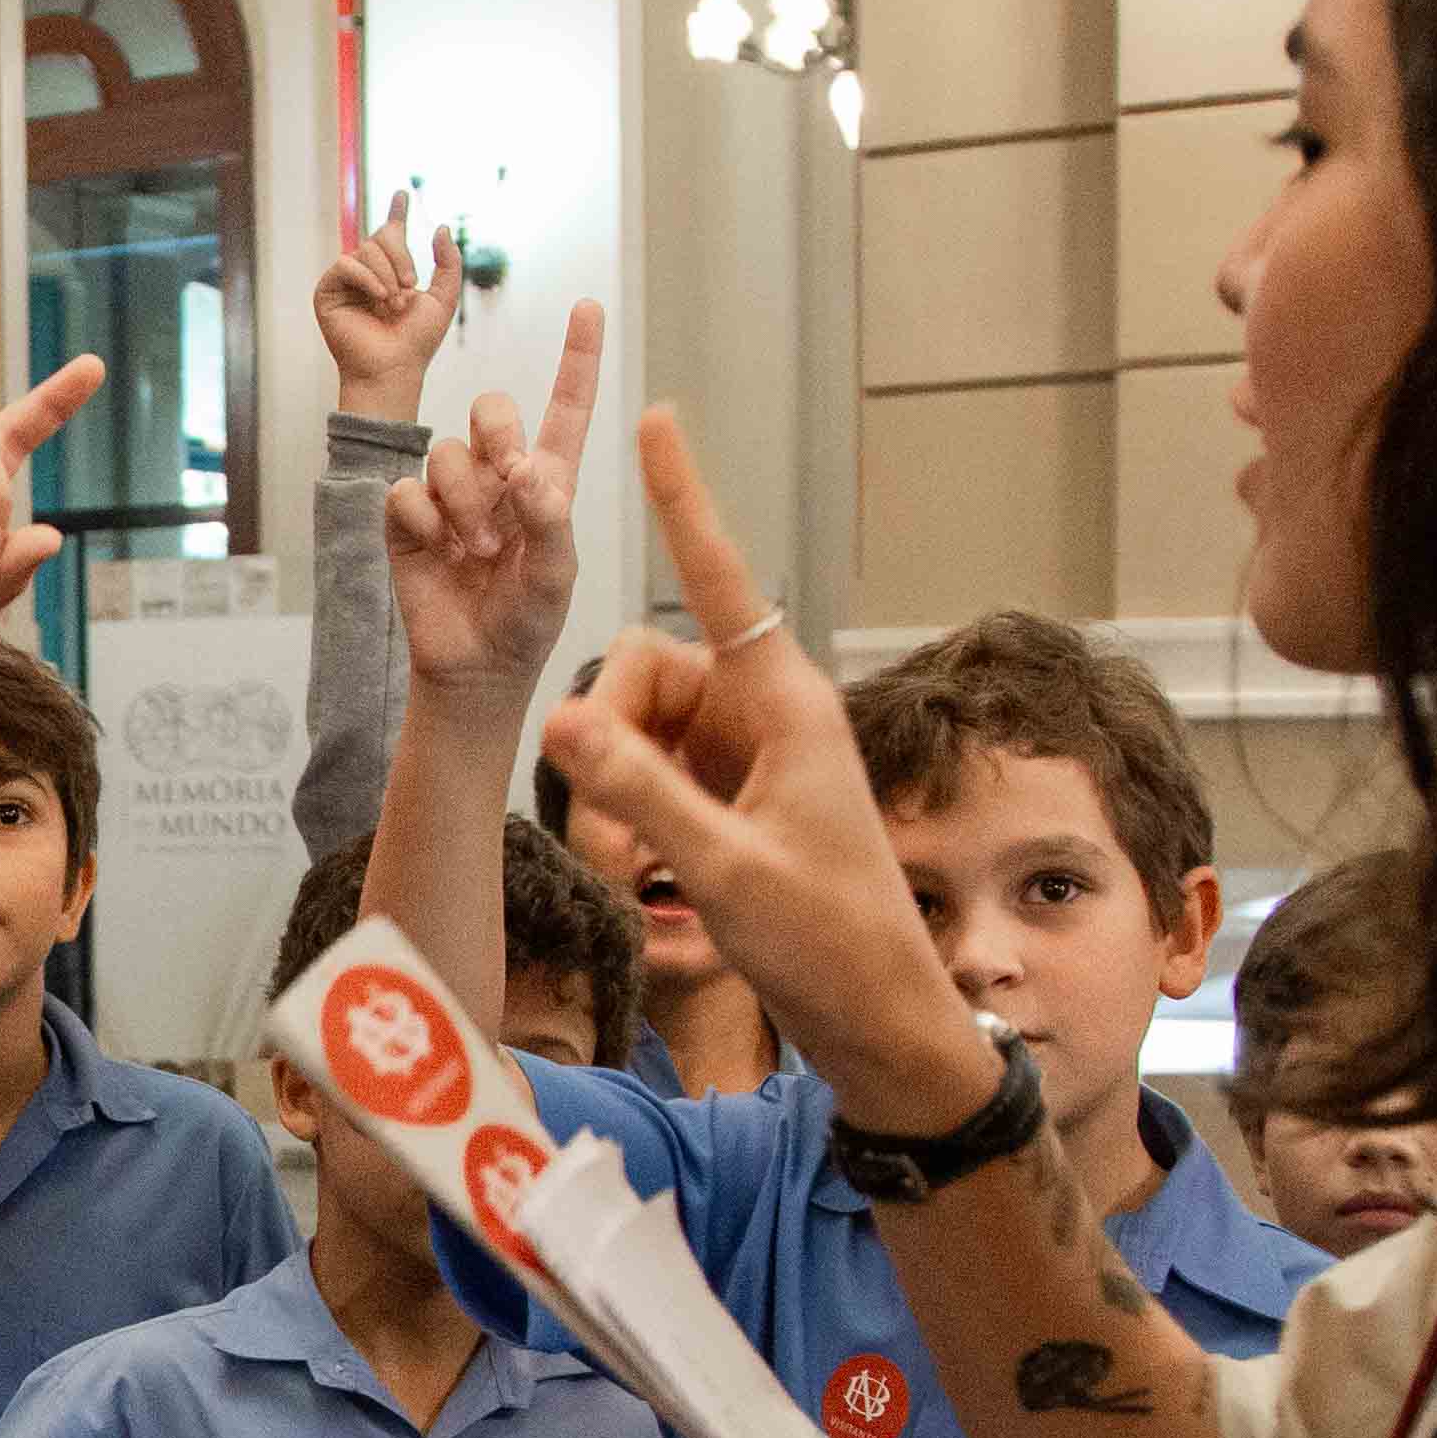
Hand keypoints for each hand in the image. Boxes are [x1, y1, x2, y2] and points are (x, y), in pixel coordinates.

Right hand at [312, 187, 462, 423]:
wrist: (394, 368)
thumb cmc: (416, 341)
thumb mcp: (443, 299)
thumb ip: (448, 262)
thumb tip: (442, 227)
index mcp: (392, 273)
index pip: (392, 235)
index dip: (397, 213)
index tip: (403, 193)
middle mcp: (368, 274)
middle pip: (381, 236)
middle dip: (401, 256)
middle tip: (411, 286)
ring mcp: (346, 282)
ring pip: (365, 249)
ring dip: (388, 274)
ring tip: (395, 304)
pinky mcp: (327, 292)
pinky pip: (346, 264)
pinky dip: (367, 278)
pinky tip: (380, 298)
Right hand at [381, 299, 601, 695]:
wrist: (474, 667)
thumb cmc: (527, 620)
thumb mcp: (556, 574)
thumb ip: (548, 519)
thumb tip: (525, 471)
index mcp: (548, 480)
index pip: (567, 408)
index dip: (578, 356)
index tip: (590, 306)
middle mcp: (499, 476)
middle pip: (492, 408)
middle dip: (498, 435)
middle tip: (509, 482)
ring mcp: (451, 494)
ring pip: (447, 452)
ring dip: (465, 502)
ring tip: (477, 551)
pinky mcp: (407, 518)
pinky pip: (407, 489)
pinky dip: (422, 519)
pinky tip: (437, 550)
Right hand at [531, 401, 981, 1116]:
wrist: (876, 1015)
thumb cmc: (826, 941)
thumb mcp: (724, 867)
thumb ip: (639, 793)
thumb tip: (560, 720)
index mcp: (784, 704)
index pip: (718, 578)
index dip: (683, 499)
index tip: (659, 421)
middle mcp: (765, 712)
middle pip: (641, 673)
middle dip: (604, 745)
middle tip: (605, 841)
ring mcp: (746, 753)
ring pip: (635, 730)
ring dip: (614, 796)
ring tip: (633, 872)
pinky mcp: (732, 792)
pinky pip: (650, 773)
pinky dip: (632, 819)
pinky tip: (647, 875)